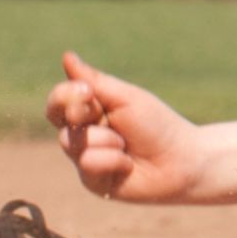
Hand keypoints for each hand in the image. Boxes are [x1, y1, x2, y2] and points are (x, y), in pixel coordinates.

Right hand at [49, 52, 205, 202]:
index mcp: (90, 109)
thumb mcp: (125, 98)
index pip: (59, 99)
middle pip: (56, 118)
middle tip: (104, 115)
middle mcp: (83, 133)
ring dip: (105, 139)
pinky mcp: (92, 181)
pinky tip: (128, 165)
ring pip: (72, 142)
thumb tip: (67, 57)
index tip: (87, 91)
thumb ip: (94, 81)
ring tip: (126, 144)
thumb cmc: (156, 124)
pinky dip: (112, 160)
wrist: (180, 160)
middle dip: (80, 112)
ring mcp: (85, 158)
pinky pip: (88, 164)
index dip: (65, 94)